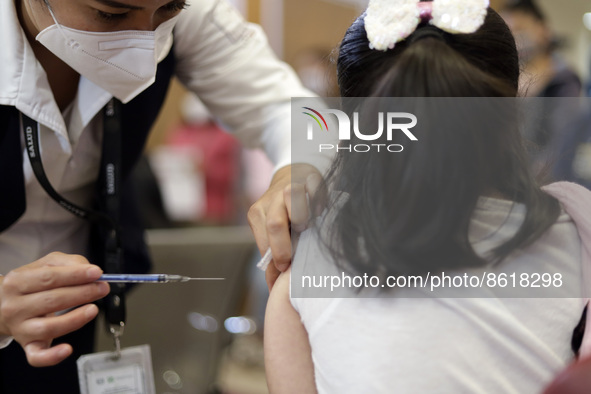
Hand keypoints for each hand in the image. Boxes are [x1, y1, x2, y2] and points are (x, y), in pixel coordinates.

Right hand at [0, 252, 109, 366]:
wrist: (4, 305)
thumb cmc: (30, 284)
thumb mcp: (45, 265)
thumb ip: (68, 263)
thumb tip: (89, 270)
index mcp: (17, 282)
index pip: (48, 277)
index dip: (75, 275)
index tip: (96, 273)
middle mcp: (15, 307)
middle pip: (51, 301)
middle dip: (82, 293)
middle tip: (102, 288)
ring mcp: (21, 328)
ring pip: (48, 327)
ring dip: (75, 319)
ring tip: (93, 309)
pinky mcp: (28, 346)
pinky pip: (37, 356)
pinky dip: (52, 356)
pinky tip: (67, 349)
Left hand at [248, 163, 321, 289]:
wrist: (292, 175)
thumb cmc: (284, 212)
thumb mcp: (272, 230)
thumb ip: (272, 252)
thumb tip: (272, 286)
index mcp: (257, 213)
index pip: (264, 241)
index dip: (274, 259)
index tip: (283, 272)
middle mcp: (271, 199)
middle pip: (274, 224)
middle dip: (283, 247)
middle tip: (291, 261)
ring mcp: (290, 186)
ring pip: (292, 199)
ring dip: (301, 218)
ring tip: (306, 228)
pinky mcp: (310, 178)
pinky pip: (315, 188)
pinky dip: (319, 202)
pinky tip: (320, 211)